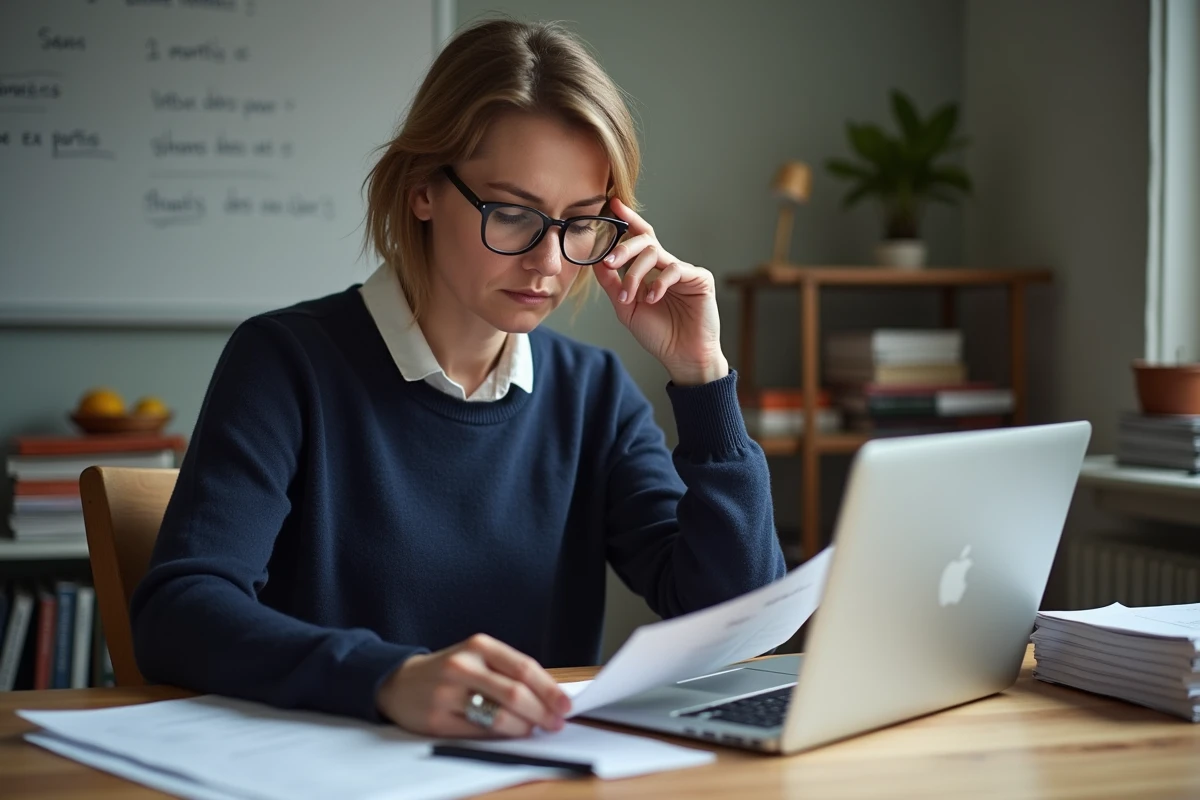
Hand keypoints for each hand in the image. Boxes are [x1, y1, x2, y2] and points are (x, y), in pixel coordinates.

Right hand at [376, 634, 570, 737]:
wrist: (400, 682)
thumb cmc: (449, 670)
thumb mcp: (478, 657)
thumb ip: (510, 671)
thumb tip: (550, 696)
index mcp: (479, 645)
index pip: (524, 667)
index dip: (550, 689)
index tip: (566, 705)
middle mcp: (463, 665)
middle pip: (515, 693)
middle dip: (542, 712)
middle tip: (555, 723)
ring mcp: (448, 693)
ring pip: (499, 716)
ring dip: (524, 727)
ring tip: (532, 729)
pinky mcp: (437, 719)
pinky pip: (479, 732)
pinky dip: (501, 736)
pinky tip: (509, 734)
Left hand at [592, 197, 728, 385]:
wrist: (682, 357)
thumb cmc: (658, 334)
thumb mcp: (626, 308)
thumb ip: (612, 284)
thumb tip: (596, 260)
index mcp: (652, 270)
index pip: (639, 238)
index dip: (628, 220)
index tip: (612, 204)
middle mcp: (668, 265)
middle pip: (646, 240)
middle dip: (624, 247)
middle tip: (609, 260)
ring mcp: (684, 270)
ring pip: (656, 254)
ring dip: (636, 274)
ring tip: (631, 297)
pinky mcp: (700, 278)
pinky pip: (674, 269)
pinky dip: (659, 283)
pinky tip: (652, 299)